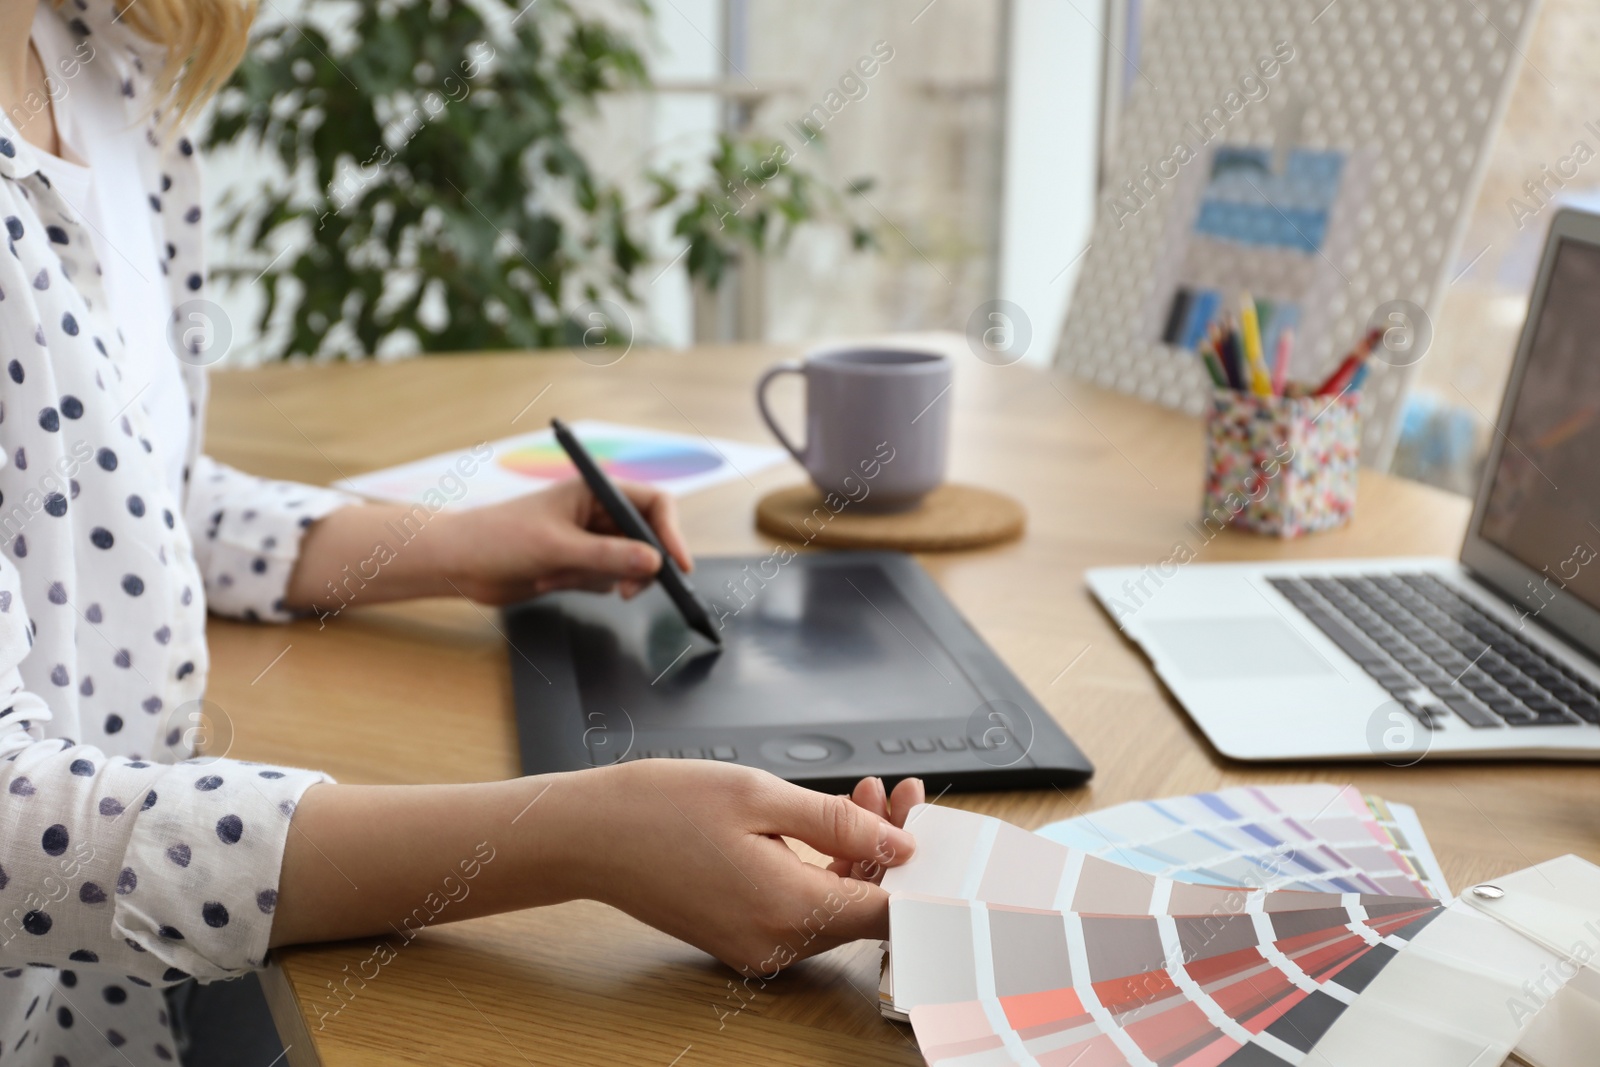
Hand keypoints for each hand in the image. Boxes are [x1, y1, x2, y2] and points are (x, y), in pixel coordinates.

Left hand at [434, 477, 692, 604]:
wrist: (459, 563)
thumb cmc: (498, 538)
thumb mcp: (557, 547)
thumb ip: (608, 556)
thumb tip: (654, 563)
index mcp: (594, 491)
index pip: (653, 504)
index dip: (671, 533)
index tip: (677, 565)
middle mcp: (597, 513)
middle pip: (646, 539)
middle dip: (637, 565)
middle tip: (627, 589)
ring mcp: (589, 540)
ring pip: (626, 565)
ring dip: (600, 578)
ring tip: (557, 575)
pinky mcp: (578, 565)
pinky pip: (605, 581)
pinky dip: (584, 586)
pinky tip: (549, 580)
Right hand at [559, 760, 924, 973]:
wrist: (588, 835)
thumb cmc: (659, 808)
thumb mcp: (761, 795)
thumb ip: (840, 823)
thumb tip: (900, 845)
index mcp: (788, 910)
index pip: (889, 914)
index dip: (922, 876)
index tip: (940, 839)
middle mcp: (776, 943)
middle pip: (865, 908)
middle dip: (890, 849)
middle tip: (898, 794)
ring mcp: (758, 945)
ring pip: (836, 906)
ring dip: (859, 854)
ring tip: (862, 795)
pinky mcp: (742, 937)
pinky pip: (802, 908)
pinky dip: (823, 868)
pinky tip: (826, 822)